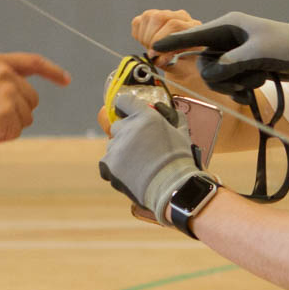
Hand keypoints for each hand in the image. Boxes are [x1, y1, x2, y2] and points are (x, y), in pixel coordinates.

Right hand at [0, 52, 70, 148]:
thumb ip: (0, 80)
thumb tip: (24, 97)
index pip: (34, 62)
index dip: (52, 71)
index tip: (66, 79)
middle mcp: (5, 74)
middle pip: (33, 100)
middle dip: (18, 112)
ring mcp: (6, 93)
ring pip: (26, 118)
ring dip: (9, 126)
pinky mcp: (5, 113)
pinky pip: (16, 132)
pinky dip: (3, 136)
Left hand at [98, 94, 201, 224]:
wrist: (172, 188)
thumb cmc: (179, 162)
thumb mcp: (182, 133)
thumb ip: (173, 118)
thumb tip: (166, 111)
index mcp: (146, 117)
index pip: (124, 101)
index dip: (125, 106)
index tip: (126, 112)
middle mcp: (128, 128)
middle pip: (118, 125)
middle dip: (126, 134)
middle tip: (139, 146)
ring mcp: (116, 147)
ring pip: (113, 145)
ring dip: (122, 152)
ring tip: (138, 165)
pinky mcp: (108, 164)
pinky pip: (106, 163)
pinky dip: (115, 168)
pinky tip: (130, 174)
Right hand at [132, 9, 201, 74]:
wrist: (180, 62)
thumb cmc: (183, 63)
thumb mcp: (179, 66)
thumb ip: (169, 61)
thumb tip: (158, 54)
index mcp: (193, 27)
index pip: (174, 25)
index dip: (160, 39)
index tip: (154, 52)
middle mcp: (181, 17)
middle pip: (159, 17)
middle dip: (151, 37)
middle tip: (152, 52)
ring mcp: (166, 14)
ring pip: (148, 17)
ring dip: (145, 36)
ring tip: (150, 48)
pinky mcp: (151, 16)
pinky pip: (138, 21)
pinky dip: (139, 34)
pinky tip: (147, 42)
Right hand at [152, 11, 288, 96]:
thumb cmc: (286, 47)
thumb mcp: (257, 54)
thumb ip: (230, 64)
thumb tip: (209, 74)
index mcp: (229, 26)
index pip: (194, 35)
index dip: (174, 43)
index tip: (154, 49)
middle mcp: (228, 39)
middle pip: (205, 64)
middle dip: (222, 76)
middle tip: (242, 77)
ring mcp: (235, 54)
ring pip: (217, 77)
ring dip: (236, 84)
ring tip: (257, 80)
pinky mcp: (243, 68)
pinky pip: (229, 83)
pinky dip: (240, 90)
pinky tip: (253, 91)